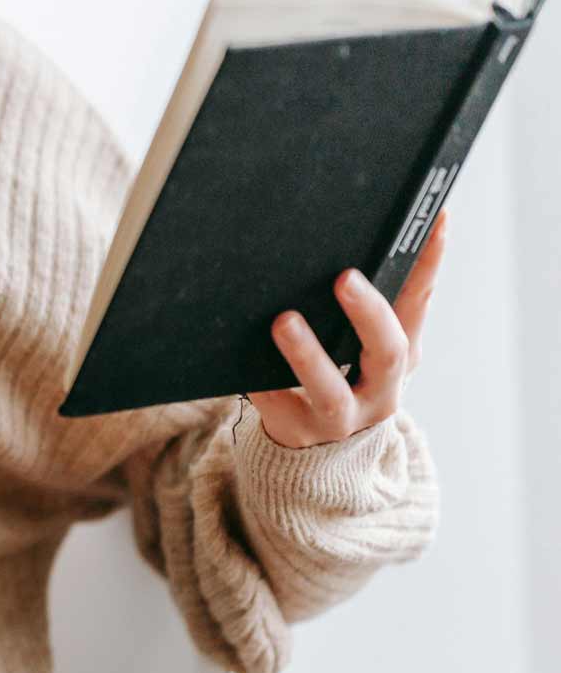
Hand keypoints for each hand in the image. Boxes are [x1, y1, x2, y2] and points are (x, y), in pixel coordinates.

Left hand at [248, 208, 447, 449]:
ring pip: (330, 389)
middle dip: (369, 313)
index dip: (429, 263)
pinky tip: (241, 364)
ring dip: (308, 354)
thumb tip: (340, 229)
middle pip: (387, 351)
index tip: (432, 217)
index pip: (419, 303)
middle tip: (345, 277)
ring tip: (284, 321)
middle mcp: (381, 388)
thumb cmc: (340, 376)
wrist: (319, 454)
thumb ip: (360, 302)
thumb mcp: (360, 344)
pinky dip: (261, 384)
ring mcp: (341, 416)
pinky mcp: (298, 431)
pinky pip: (276, 406)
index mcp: (399, 353)